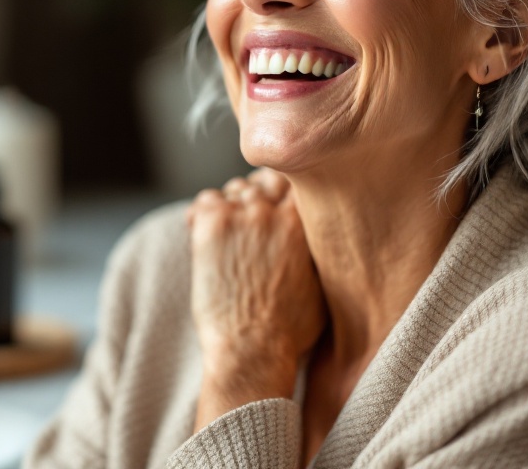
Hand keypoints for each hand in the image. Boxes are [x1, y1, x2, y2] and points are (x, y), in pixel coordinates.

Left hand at [187, 170, 326, 428]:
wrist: (253, 348)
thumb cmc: (290, 328)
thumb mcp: (325, 285)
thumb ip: (323, 251)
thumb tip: (328, 239)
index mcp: (306, 222)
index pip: (297, 182)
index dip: (286, 191)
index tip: (278, 204)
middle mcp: (275, 211)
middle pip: (265, 179)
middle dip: (260, 193)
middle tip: (249, 217)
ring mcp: (243, 214)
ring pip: (235, 189)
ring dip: (232, 205)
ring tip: (226, 231)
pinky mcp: (213, 224)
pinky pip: (205, 200)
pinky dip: (201, 212)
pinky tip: (199, 230)